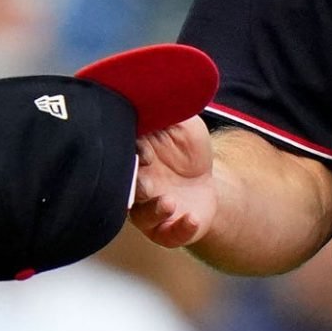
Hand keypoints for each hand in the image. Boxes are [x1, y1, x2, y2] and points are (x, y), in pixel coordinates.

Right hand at [129, 114, 217, 248]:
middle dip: (135, 185)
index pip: (122, 155)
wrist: (209, 181)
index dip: (129, 153)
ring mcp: (148, 210)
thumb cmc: (188, 149)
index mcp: (133, 157)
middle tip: (146, 181)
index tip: (144, 151)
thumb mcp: (181, 123)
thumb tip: (146, 95)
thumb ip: (164, 112)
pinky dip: (180, 229)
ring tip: (169, 202)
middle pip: (126, 187)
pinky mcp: (166, 229)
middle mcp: (135, 185)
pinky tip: (191, 218)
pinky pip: (167, 235)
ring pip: (142, 216)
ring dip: (154, 210)